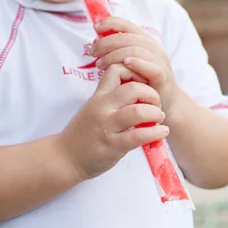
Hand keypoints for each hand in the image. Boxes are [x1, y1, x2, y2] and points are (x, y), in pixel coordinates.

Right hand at [60, 63, 168, 180]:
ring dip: (155, 112)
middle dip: (151, 94)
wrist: (64, 158)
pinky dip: (155, 132)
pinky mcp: (112, 145)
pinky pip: (138, 135)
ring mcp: (107, 126)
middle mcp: (102, 108)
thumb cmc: (82, 133)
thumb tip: (137, 89)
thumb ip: (111, 98)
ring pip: (138, 111)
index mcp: (98, 96)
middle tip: (156, 103)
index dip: (135, 71)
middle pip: (133, 88)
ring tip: (159, 117)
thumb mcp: (93, 108)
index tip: (144, 83)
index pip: (117, 69)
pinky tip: (162, 132)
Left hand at [91, 17, 176, 111]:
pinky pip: (150, 66)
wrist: (165, 101)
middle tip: (92, 52)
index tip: (95, 28)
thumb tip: (95, 42)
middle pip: (127, 37)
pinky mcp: (162, 75)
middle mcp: (153, 47)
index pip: (127, 25)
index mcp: (144, 41)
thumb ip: (116, 52)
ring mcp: (159, 60)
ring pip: (135, 50)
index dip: (111, 23)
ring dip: (114, 55)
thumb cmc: (142, 82)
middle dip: (106, 43)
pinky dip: (137, 63)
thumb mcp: (128, 63)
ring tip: (100, 65)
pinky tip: (125, 64)